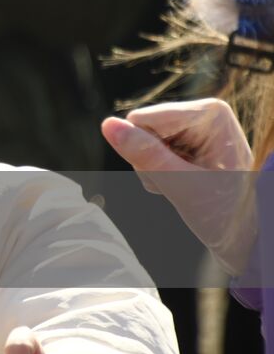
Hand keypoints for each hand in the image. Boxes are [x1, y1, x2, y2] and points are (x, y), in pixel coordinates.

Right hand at [102, 98, 254, 273]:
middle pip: (140, 129)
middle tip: (183, 184)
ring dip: (155, 170)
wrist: (246, 239)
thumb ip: (145, 154)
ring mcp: (193, 128)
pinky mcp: (186, 142)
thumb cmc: (227, 214)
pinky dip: (158, 173)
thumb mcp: (183, 185)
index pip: (142, 119)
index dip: (148, 152)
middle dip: (151, 161)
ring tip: (186, 186)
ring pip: (139, 142)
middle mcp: (202, 114)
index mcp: (210, 113)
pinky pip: (147, 151)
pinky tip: (183, 183)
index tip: (182, 174)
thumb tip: (107, 124)